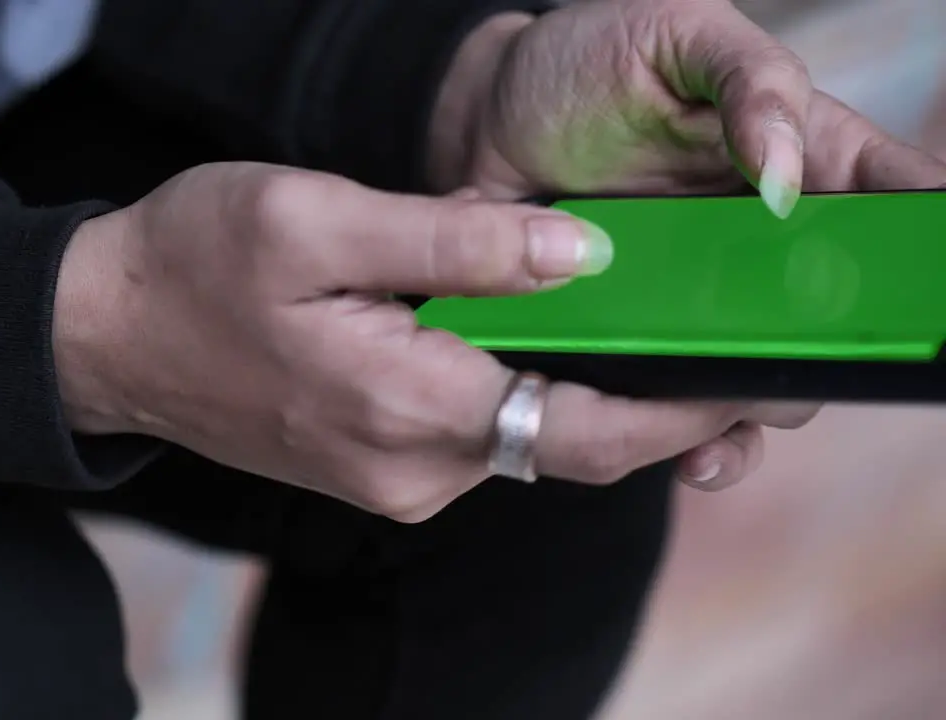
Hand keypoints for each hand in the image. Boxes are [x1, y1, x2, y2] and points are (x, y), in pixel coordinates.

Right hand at [52, 162, 817, 519]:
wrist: (105, 333)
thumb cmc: (195, 263)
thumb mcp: (317, 220)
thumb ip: (454, 242)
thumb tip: (580, 255)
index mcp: (402, 403)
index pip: (583, 429)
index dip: (682, 406)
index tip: (753, 374)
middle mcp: (409, 469)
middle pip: (566, 441)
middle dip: (652, 396)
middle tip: (720, 332)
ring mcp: (393, 480)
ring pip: (524, 437)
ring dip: (584, 387)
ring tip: (641, 316)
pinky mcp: (379, 470)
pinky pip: (480, 438)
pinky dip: (524, 392)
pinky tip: (538, 335)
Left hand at [428, 0, 945, 489]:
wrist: (480, 122)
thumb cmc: (585, 62)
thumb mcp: (678, 35)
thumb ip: (750, 82)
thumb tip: (787, 176)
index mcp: (797, 153)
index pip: (891, 200)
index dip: (920, 248)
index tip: (925, 293)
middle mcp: (765, 238)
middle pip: (845, 311)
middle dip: (847, 344)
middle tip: (826, 356)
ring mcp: (707, 296)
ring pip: (774, 372)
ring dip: (770, 399)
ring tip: (740, 407)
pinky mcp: (646, 337)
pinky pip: (692, 406)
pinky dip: (704, 438)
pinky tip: (694, 453)